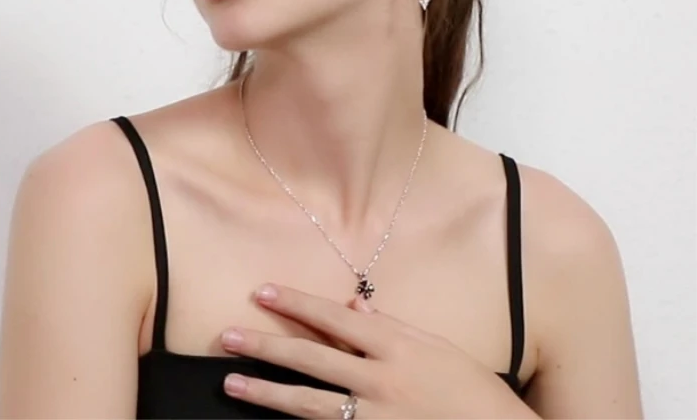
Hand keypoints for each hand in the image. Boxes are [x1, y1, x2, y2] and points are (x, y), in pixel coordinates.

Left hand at [219, 283, 534, 418]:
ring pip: (308, 403)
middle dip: (265, 345)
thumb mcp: (435, 347)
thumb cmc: (472, 390)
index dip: (295, 303)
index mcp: (395, 346)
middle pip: (310, 358)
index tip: (262, 292)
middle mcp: (380, 379)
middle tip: (226, 336)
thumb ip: (391, 325)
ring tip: (231, 382)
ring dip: (266, 392)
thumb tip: (353, 303)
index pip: (334, 317)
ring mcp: (376, 418)